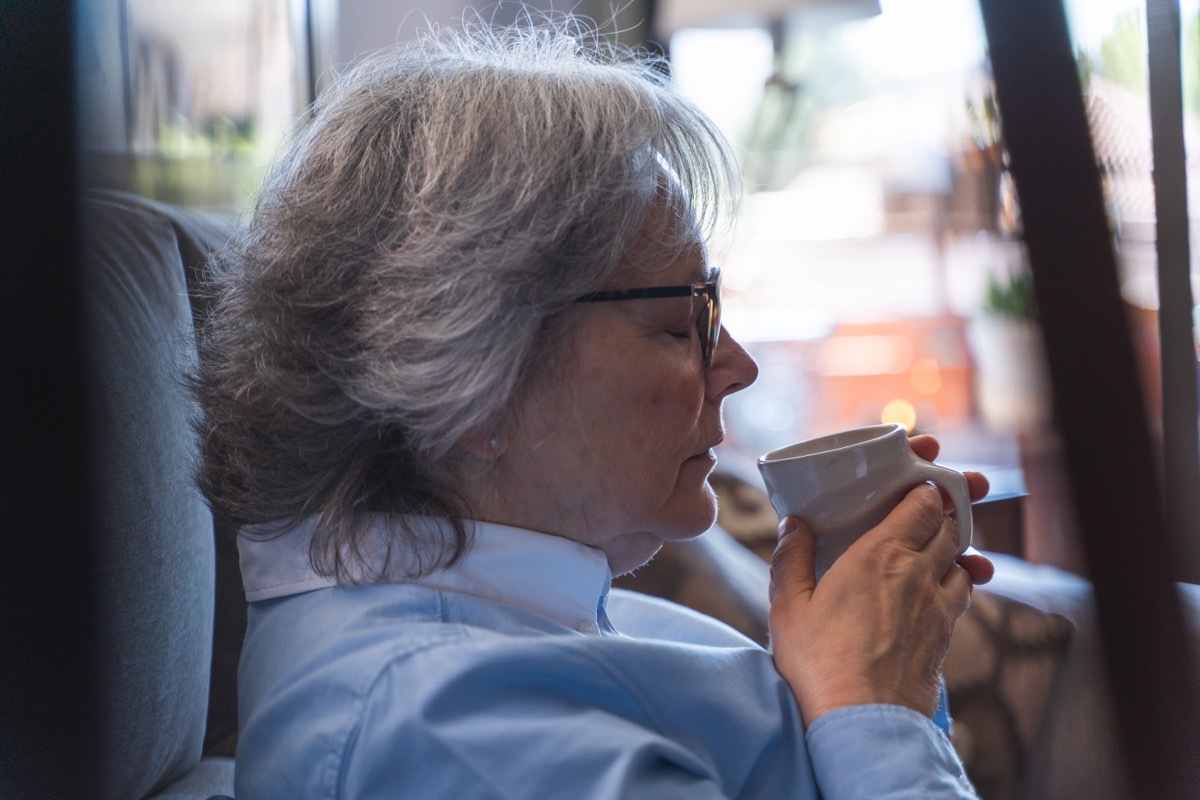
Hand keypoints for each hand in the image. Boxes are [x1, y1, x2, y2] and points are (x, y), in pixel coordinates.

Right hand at [767, 438, 993, 724]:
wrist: (863, 720)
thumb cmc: (819, 662)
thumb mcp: (788, 605)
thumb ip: (791, 557)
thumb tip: (794, 524)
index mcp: (877, 554)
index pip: (921, 504)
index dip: (923, 489)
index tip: (914, 483)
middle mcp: (916, 572)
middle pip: (948, 525)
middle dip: (944, 509)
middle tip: (927, 506)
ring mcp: (938, 604)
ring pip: (962, 558)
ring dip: (953, 546)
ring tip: (934, 545)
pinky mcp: (946, 635)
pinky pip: (962, 593)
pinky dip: (958, 581)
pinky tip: (943, 586)